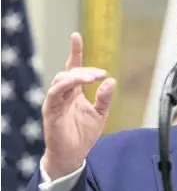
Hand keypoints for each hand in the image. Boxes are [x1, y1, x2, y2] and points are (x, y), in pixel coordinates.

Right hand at [42, 32, 115, 179]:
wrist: (73, 155)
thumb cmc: (84, 134)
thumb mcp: (100, 113)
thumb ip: (105, 97)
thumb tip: (111, 79)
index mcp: (74, 92)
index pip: (73, 67)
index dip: (74, 52)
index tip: (76, 36)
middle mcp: (64, 93)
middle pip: (70, 72)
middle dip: (85, 70)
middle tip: (101, 74)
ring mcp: (56, 101)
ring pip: (61, 79)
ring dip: (77, 75)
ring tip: (93, 78)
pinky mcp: (51, 110)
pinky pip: (55, 93)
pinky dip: (66, 85)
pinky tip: (79, 83)